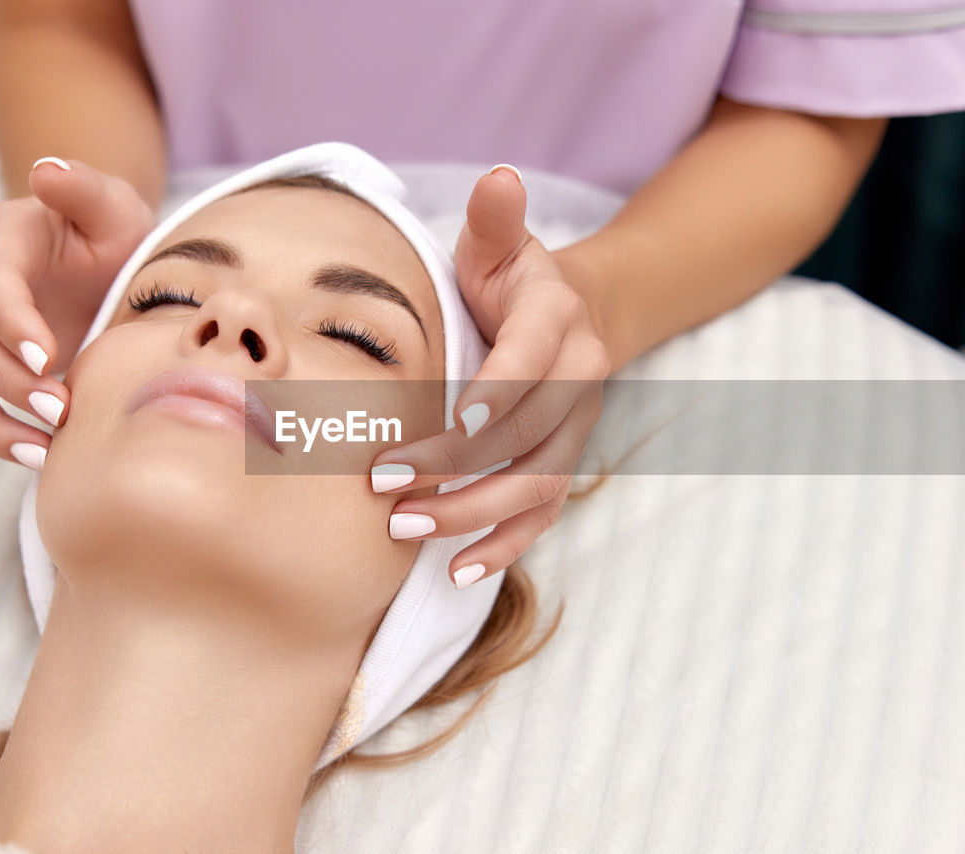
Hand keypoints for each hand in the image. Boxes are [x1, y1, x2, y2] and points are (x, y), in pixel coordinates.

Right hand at [0, 157, 155, 493]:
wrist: (107, 263)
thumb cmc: (112, 234)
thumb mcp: (112, 205)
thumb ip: (84, 188)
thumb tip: (47, 172)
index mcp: (0, 241)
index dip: (12, 324)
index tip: (49, 360)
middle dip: (9, 385)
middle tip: (63, 413)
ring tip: (41, 455)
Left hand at [370, 165, 609, 587]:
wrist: (574, 316)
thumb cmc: (514, 280)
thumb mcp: (501, 244)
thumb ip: (495, 220)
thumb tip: (498, 178)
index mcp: (557, 319)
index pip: (528, 362)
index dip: (492, 395)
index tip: (447, 424)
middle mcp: (579, 378)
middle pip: (523, 434)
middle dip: (455, 466)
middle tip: (386, 487)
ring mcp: (576, 428)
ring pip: (535, 484)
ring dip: (473, 514)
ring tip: (407, 530)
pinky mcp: (565, 464)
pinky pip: (544, 515)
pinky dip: (505, 546)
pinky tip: (459, 571)